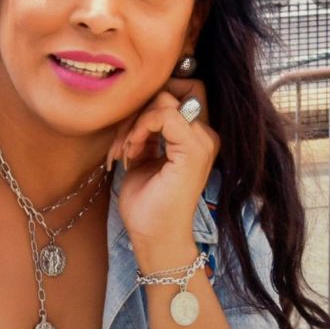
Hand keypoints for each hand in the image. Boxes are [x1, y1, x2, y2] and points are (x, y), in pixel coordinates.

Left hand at [108, 78, 218, 261]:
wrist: (154, 237)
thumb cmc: (148, 204)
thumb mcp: (144, 156)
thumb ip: (148, 130)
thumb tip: (136, 106)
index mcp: (196, 136)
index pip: (176, 93)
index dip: (146, 105)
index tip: (128, 135)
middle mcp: (205, 135)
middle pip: (169, 92)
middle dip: (138, 109)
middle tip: (124, 140)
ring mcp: (203, 142)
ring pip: (162, 101)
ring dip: (133, 123)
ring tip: (126, 152)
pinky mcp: (194, 150)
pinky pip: (164, 114)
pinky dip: (140, 128)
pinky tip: (132, 152)